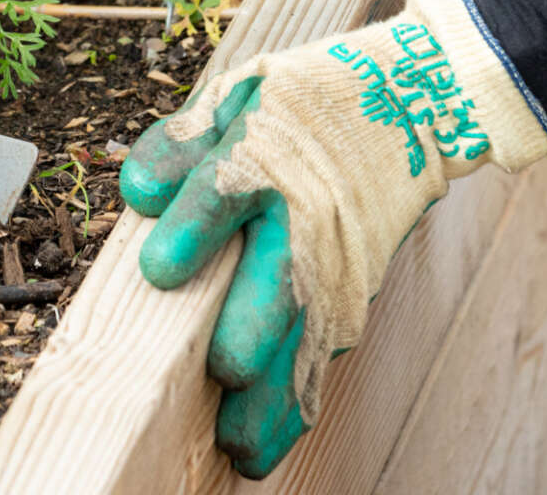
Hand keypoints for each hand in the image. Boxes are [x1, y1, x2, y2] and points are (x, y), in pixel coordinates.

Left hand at [118, 0, 546, 475]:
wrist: (408, 105)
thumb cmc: (299, 107)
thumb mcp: (239, 96)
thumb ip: (183, 143)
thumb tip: (138, 191)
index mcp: (264, 154)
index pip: (223, 190)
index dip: (192, 228)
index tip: (157, 270)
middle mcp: (306, 216)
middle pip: (283, 277)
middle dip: (255, 327)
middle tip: (225, 371)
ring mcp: (336, 262)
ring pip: (306, 337)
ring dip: (276, 394)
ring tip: (237, 447)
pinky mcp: (351, 296)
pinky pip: (321, 358)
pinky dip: (296, 407)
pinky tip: (261, 450)